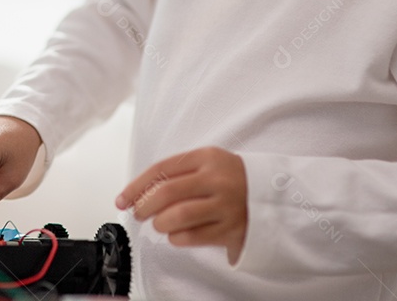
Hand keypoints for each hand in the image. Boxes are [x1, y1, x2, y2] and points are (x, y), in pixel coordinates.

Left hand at [116, 147, 247, 263]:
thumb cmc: (231, 178)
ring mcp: (226, 205)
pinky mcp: (232, 229)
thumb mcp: (208, 163)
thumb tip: (139, 192)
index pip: (161, 169)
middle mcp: (216, 179)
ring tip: (160, 224)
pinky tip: (177, 234)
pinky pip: (192, 237)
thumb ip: (178, 173)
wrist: (274, 194)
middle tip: (138, 213)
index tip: (122, 199)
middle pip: (166, 193)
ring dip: (160, 224)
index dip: (136, 186)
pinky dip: (176, 238)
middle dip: (143, 206)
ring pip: (177, 217)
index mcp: (207, 157)